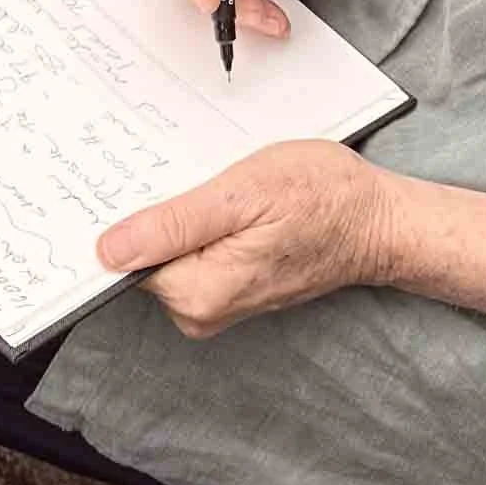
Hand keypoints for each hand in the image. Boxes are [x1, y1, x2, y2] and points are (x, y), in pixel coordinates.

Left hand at [98, 143, 399, 336]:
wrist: (377, 222)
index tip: (135, 183)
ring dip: (180, 216)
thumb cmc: (323, 198)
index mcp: (198, 291)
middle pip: (142, 257)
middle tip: (192, 174)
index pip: (123, 260)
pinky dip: (199, 226)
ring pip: (167, 253)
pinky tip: (225, 203)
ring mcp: (217, 304)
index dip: (125, 216)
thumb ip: (174, 224)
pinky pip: (191, 255)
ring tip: (217, 186)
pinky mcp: (229, 290)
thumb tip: (108, 250)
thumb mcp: (244, 194)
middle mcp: (202, 310)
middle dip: (155, 213)